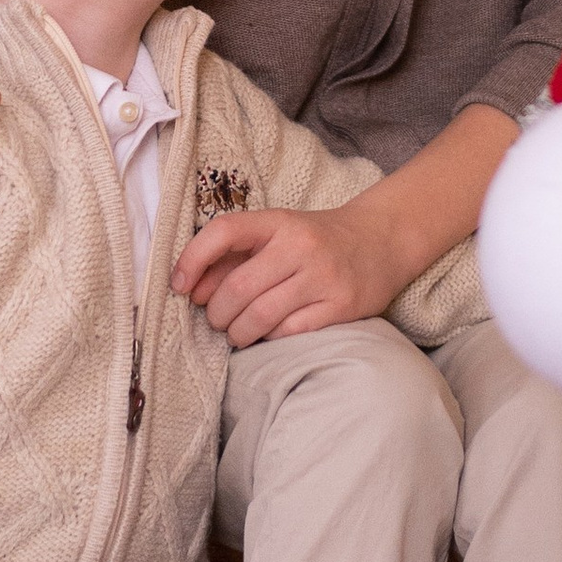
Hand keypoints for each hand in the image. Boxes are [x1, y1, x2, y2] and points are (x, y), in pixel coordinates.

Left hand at [171, 198, 405, 344]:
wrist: (382, 240)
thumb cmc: (316, 241)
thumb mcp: (277, 234)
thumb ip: (234, 256)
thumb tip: (190, 289)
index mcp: (279, 222)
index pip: (224, 231)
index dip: (192, 259)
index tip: (178, 286)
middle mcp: (300, 246)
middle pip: (238, 288)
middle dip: (216, 313)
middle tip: (216, 320)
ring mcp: (323, 277)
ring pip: (260, 316)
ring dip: (238, 332)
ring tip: (237, 333)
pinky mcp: (341, 306)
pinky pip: (289, 332)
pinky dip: (269, 339)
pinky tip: (267, 335)